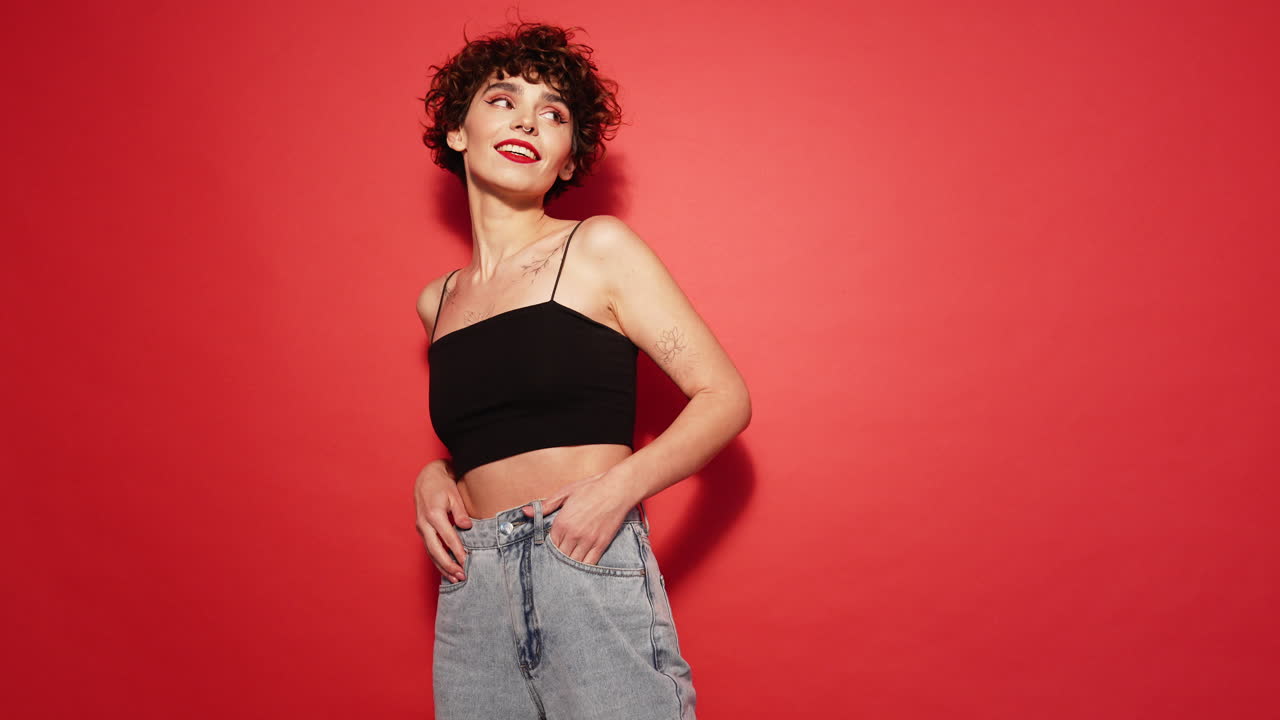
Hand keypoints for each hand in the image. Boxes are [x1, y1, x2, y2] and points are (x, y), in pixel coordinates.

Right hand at [414, 459, 471, 582]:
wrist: (426, 479)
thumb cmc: (442, 486)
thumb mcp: (454, 495)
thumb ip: (460, 512)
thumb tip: (466, 527)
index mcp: (434, 515)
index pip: (447, 537)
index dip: (457, 551)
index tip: (466, 561)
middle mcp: (424, 524)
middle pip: (435, 550)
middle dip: (448, 565)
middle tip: (461, 576)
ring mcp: (421, 529)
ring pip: (431, 553)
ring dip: (442, 567)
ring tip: (455, 579)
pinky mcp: (422, 531)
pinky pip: (429, 549)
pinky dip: (437, 561)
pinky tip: (446, 570)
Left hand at [521, 469, 637, 565]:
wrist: (617, 489)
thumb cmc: (591, 488)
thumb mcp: (566, 493)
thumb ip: (546, 506)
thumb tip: (525, 512)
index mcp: (562, 522)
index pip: (549, 544)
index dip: (548, 549)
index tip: (547, 553)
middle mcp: (573, 534)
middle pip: (560, 555)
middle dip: (557, 560)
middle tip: (554, 566)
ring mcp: (588, 541)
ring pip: (573, 562)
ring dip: (568, 566)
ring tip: (565, 570)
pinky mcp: (601, 544)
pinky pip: (589, 563)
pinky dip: (583, 568)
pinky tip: (579, 571)